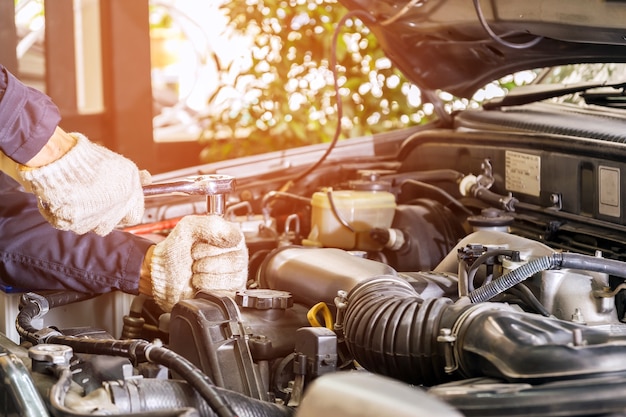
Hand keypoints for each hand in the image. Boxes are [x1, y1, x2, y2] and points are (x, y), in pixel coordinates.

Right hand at [18, 131, 148, 235]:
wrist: (62, 159)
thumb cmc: (93, 160)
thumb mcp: (122, 166)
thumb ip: (136, 178)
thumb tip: (148, 179)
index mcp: (128, 201)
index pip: (134, 217)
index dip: (125, 210)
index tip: (118, 203)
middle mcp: (111, 215)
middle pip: (109, 224)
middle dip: (102, 214)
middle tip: (92, 199)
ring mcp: (89, 221)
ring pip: (87, 225)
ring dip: (83, 215)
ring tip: (76, 195)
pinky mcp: (68, 223)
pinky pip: (65, 223)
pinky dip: (62, 213)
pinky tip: (62, 197)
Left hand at [149, 215, 247, 311]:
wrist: (162, 277)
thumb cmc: (174, 253)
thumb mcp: (187, 227)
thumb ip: (211, 224)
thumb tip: (234, 235)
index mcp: (230, 236)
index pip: (235, 240)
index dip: (212, 246)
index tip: (197, 247)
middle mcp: (236, 254)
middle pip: (236, 260)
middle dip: (207, 261)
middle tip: (195, 260)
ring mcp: (235, 274)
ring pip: (232, 277)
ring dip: (206, 274)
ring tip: (196, 271)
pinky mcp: (229, 291)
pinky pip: (228, 291)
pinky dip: (208, 287)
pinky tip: (200, 282)